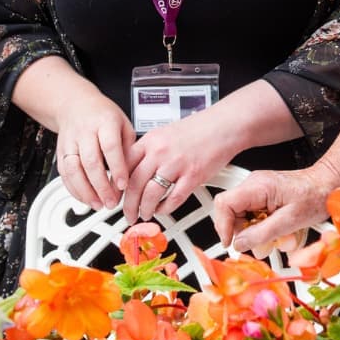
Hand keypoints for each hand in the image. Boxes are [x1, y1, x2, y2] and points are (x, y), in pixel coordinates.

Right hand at [54, 93, 134, 210]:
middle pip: (91, 161)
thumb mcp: (123, 124)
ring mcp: (70, 142)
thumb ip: (128, 147)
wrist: (75, 104)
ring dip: (85, 192)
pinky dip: (74, 189)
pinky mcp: (60, 152)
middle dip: (101, 186)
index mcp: (105, 122)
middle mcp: (85, 131)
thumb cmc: (103, 115)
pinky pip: (64, 174)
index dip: (117, 168)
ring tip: (98, 204)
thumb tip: (132, 173)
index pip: (110, 147)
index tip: (123, 185)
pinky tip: (85, 198)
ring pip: (73, 170)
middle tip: (111, 202)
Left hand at [122, 108, 237, 221]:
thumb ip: (149, 150)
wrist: (223, 125)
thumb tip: (133, 169)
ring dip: (145, 209)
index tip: (116, 195)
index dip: (117, 185)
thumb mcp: (165, 133)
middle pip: (134, 184)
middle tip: (127, 213)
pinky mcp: (193, 176)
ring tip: (144, 214)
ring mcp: (177, 164)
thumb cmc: (198, 129)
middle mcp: (161, 151)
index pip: (124, 166)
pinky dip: (165, 208)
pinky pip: (174, 198)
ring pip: (151, 194)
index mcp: (151, 140)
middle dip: (128, 205)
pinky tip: (163, 209)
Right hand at [212, 161, 339, 251]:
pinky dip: (265, 229)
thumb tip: (239, 244)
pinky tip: (281, 231)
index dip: (223, 226)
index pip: (224, 204)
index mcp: (258, 186)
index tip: (230, 243)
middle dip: (245, 233)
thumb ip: (262, 233)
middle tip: (261, 244)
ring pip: (243, 218)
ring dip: (258, 233)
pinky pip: (254, 216)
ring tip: (278, 238)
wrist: (330, 185)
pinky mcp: (264, 197)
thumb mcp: (289, 221)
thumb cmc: (315, 196)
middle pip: (231, 213)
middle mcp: (254, 185)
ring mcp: (258, 190)